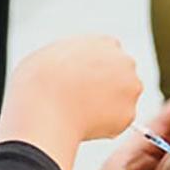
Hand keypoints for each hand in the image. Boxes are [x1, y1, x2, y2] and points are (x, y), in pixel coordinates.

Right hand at [0, 35, 142, 169]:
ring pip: (122, 101)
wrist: (44, 108)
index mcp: (104, 42)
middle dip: (107, 89)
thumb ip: (69, 59)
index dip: (94, 72)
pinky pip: (118, 123)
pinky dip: (105, 127)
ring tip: (80, 114)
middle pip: (121, 77)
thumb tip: (66, 70)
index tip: (83, 83)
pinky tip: (85, 125)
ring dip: (108, 108)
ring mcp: (130, 88)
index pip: (109, 56)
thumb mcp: (49, 55)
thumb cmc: (39, 82)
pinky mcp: (129, 114)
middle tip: (83, 102)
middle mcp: (124, 61)